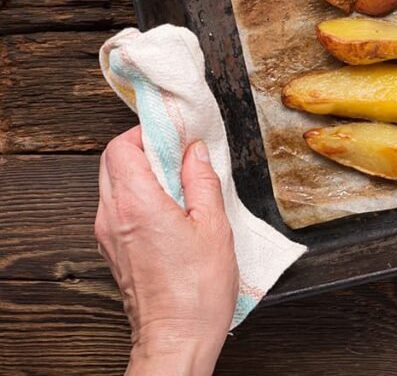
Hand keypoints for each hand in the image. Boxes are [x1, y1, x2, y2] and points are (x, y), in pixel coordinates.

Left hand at [95, 127, 237, 375]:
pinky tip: (172, 208)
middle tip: (180, 153)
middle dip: (144, 149)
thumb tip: (195, 152)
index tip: (176, 133)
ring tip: (181, 182)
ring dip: (142, 173)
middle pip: (112, 162)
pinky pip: (118, 207)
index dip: (148, 132)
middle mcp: (112, 216)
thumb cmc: (197, 291)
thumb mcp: (214, 226)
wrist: (177, 338)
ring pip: (114, 184)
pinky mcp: (114, 250)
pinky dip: (140, 196)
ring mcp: (108, 235)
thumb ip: (202, 181)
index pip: (122, 147)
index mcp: (136, 204)